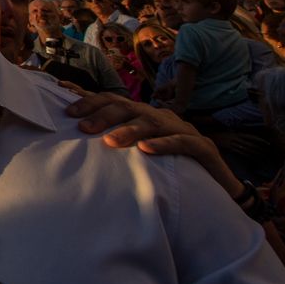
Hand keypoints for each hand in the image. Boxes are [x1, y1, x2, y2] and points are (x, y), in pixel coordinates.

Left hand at [64, 92, 239, 190]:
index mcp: (144, 116)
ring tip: (109, 141)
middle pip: (128, 108)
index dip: (90, 99)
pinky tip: (146, 150)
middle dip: (103, 114)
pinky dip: (163, 145)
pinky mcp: (202, 147)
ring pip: (152, 123)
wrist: (219, 183)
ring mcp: (183, 130)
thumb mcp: (140, 151)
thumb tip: (78, 139)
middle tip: (80, 125)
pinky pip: (181, 142)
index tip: (65, 104)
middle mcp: (161, 118)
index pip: (114, 101)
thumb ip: (116, 141)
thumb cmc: (172, 165)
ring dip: (129, 130)